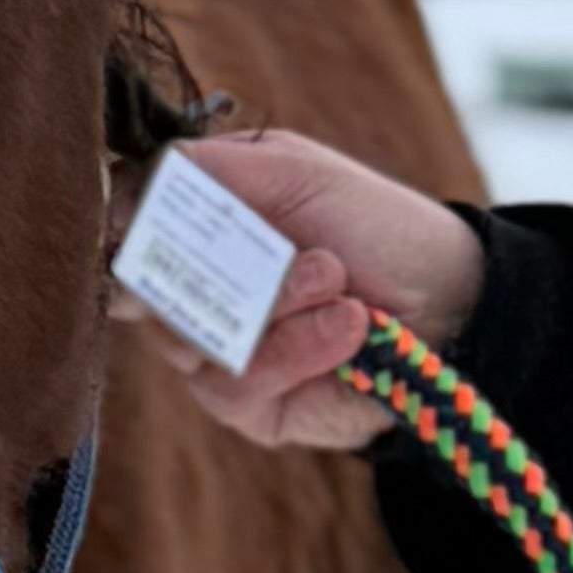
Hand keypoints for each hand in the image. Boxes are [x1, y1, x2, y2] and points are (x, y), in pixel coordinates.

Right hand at [120, 126, 484, 453]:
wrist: (452, 300)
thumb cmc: (374, 224)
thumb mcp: (291, 170)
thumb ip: (205, 167)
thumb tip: (122, 181)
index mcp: (196, 227)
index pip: (121, 228)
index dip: (123, 225)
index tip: (143, 216)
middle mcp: (194, 291)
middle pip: (138, 291)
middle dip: (214, 267)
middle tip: (282, 252)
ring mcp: (214, 352)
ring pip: (187, 340)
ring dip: (274, 305)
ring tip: (337, 283)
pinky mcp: (246, 405)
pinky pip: (233, 383)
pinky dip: (295, 349)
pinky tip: (349, 329)